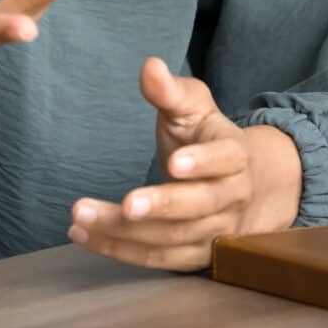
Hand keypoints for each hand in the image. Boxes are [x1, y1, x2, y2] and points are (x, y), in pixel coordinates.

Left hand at [68, 58, 302, 271]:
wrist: (246, 187)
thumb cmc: (209, 140)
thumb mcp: (196, 108)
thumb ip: (171, 91)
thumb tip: (150, 67)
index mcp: (235, 156)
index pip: (225, 160)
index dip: (202, 163)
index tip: (174, 162)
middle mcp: (230, 198)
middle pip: (197, 207)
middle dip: (160, 206)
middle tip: (126, 204)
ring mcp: (214, 232)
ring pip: (171, 238)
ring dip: (125, 233)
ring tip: (81, 217)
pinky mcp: (194, 257)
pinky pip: (157, 260)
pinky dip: (119, 250)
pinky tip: (84, 235)